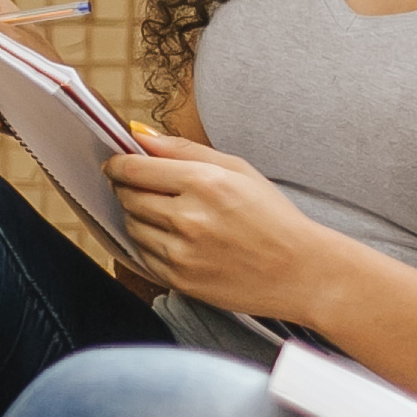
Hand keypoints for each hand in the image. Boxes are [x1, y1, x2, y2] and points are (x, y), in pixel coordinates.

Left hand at [104, 130, 334, 316]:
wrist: (301, 271)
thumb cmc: (273, 217)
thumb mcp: (238, 169)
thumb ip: (184, 149)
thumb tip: (139, 135)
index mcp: (205, 183)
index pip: (134, 169)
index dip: (118, 164)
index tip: (115, 164)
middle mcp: (188, 218)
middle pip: (128, 197)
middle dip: (129, 188)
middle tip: (143, 187)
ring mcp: (182, 253)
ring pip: (132, 226)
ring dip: (139, 216)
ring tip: (167, 214)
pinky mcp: (180, 280)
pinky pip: (143, 255)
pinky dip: (150, 244)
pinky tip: (175, 239)